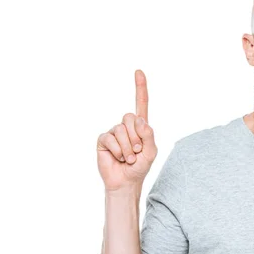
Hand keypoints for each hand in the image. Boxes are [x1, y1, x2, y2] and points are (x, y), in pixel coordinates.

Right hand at [97, 69, 157, 191]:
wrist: (125, 182)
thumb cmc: (139, 167)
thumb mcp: (151, 152)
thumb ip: (149, 135)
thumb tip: (138, 119)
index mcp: (139, 126)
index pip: (141, 104)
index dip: (140, 88)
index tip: (139, 71)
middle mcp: (125, 126)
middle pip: (130, 117)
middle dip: (136, 137)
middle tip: (137, 152)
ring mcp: (113, 132)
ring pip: (121, 129)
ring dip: (128, 148)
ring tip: (128, 158)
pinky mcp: (103, 140)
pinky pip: (110, 138)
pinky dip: (118, 151)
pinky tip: (118, 158)